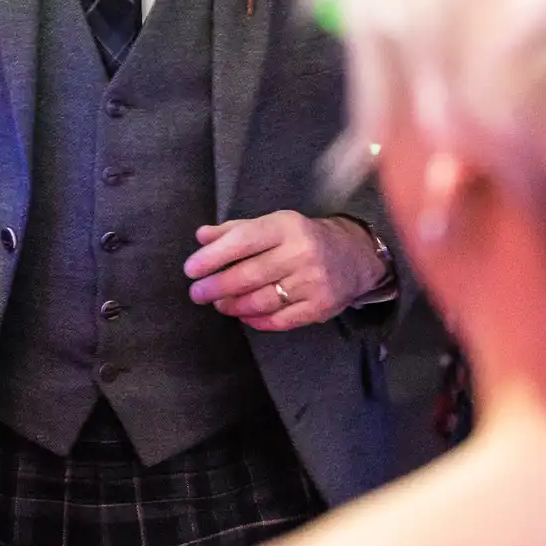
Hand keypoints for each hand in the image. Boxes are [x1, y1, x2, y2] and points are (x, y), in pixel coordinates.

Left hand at [184, 212, 382, 331]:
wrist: (355, 255)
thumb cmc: (302, 238)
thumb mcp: (273, 224)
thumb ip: (236, 230)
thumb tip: (201, 236)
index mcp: (286, 227)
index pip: (243, 241)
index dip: (213, 256)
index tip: (190, 269)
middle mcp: (301, 253)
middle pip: (249, 275)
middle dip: (217, 286)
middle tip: (197, 293)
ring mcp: (312, 282)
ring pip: (262, 300)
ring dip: (234, 306)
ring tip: (219, 304)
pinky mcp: (320, 307)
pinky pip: (280, 320)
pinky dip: (257, 321)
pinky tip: (244, 316)